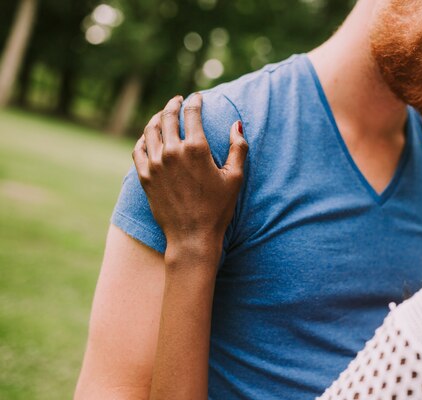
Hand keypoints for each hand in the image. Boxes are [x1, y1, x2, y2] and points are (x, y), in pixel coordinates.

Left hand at [133, 93, 247, 250]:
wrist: (192, 236)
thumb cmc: (218, 208)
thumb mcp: (235, 177)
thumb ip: (238, 147)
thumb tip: (236, 124)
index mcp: (196, 148)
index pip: (191, 113)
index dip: (195, 101)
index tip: (197, 97)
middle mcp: (172, 152)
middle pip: (167, 116)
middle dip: (173, 104)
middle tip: (178, 100)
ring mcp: (155, 164)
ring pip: (150, 130)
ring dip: (157, 117)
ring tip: (163, 114)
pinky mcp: (144, 176)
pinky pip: (138, 149)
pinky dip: (143, 138)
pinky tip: (148, 137)